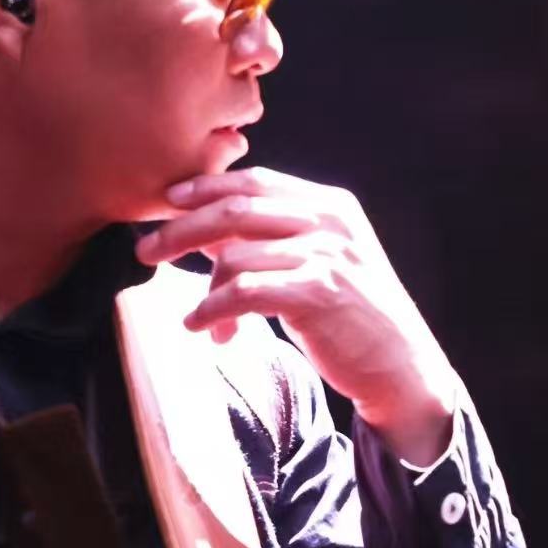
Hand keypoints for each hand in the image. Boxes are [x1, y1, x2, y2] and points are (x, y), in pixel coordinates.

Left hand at [139, 168, 458, 464]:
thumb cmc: (353, 317)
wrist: (401, 366)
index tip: (168, 200)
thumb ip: (273, 241)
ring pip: (235, 256)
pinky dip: (212, 310)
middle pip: (236, 210)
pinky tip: (201, 327)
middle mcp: (330, 223)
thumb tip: (205, 231)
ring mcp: (326, 256)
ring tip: (195, 316)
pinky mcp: (317, 294)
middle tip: (146, 250)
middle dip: (181, 228)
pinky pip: (243, 293)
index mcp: (331, 205)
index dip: (206, 187)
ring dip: (203, 288)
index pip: (255, 182)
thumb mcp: (321, 264)